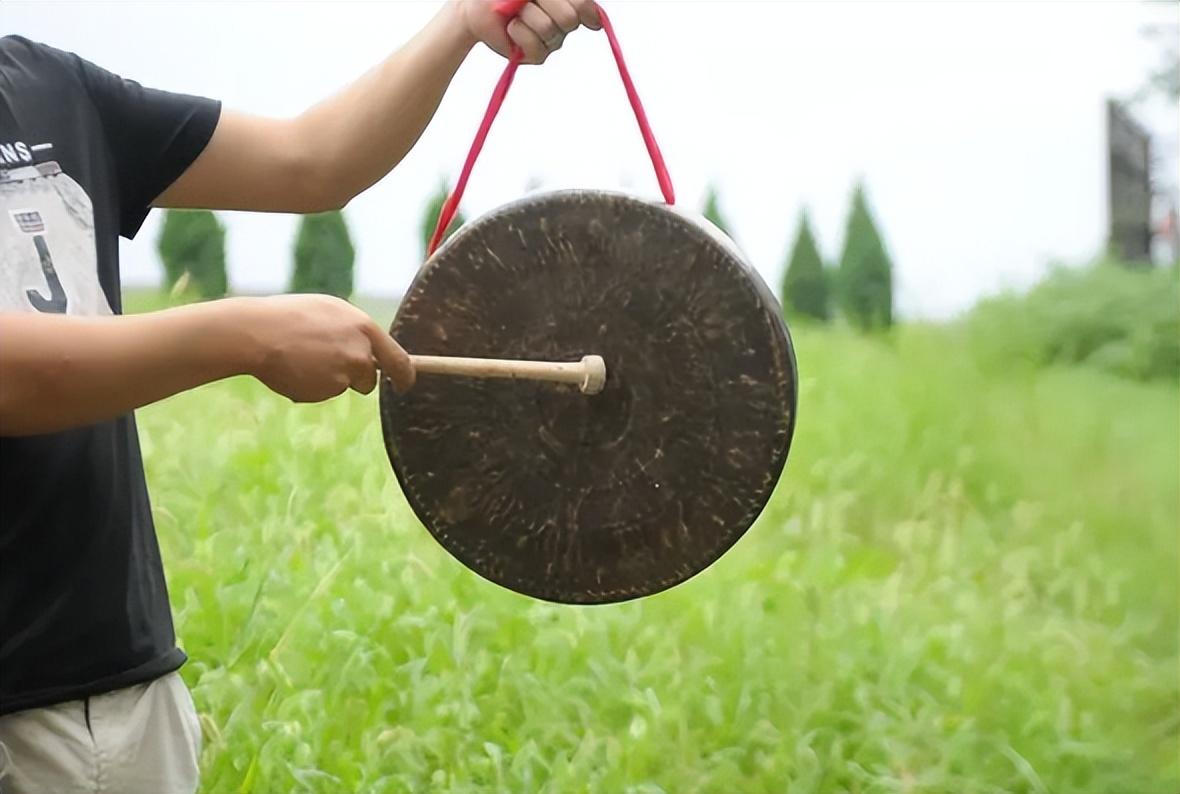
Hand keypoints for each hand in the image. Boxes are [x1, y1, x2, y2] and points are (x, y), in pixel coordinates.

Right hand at [239, 295, 414, 402]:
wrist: (257, 332)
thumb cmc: (287, 317)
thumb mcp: (328, 313)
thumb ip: (352, 332)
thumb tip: (368, 349)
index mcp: (363, 327)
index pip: (398, 357)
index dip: (405, 375)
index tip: (405, 384)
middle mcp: (361, 351)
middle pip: (370, 378)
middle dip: (357, 380)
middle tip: (334, 370)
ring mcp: (346, 372)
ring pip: (343, 385)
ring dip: (328, 380)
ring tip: (301, 359)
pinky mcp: (329, 388)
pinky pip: (323, 392)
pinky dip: (311, 387)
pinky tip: (293, 370)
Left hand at [456, 0, 601, 64]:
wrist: (477, 6)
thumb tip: (587, 14)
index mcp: (567, 1)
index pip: (586, 7)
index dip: (587, 10)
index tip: (584, 14)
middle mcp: (563, 21)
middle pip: (570, 18)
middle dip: (545, 4)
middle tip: (526, 0)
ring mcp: (552, 39)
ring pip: (549, 29)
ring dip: (527, 15)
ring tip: (515, 12)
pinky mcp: (538, 55)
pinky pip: (535, 45)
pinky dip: (518, 31)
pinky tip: (512, 28)